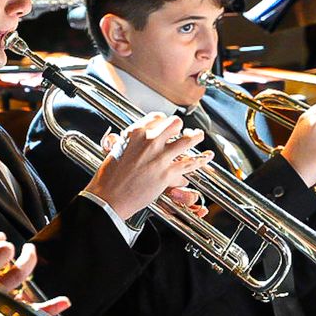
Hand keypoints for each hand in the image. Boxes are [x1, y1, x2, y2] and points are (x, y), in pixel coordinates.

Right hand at [84, 112, 211, 219]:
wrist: (109, 197)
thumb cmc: (109, 178)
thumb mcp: (116, 151)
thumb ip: (130, 144)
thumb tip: (136, 144)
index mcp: (135, 134)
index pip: (156, 118)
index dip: (164, 121)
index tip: (165, 125)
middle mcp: (149, 141)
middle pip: (174, 124)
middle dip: (179, 126)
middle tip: (182, 130)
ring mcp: (160, 157)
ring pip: (186, 141)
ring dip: (195, 137)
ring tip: (199, 136)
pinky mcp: (167, 173)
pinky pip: (189, 164)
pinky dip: (200, 160)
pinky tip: (207, 157)